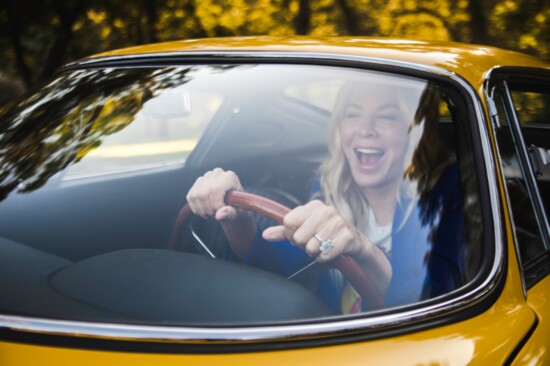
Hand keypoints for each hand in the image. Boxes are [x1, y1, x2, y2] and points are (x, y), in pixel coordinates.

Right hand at [186, 168, 255, 258]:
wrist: (232, 205)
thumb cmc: (237, 208)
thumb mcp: (237, 212)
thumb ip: (230, 213)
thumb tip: (219, 215)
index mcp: (229, 177)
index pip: (215, 190)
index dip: (216, 204)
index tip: (222, 211)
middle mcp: (217, 173)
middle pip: (204, 193)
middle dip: (208, 209)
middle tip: (215, 214)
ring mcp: (206, 176)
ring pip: (196, 195)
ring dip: (201, 210)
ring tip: (211, 214)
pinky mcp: (198, 183)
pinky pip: (191, 197)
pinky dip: (196, 208)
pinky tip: (204, 211)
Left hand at [263, 200, 390, 293]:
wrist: (355, 242)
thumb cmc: (325, 234)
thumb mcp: (305, 229)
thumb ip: (284, 231)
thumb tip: (265, 235)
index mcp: (314, 205)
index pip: (288, 222)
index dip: (291, 235)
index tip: (300, 236)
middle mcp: (326, 210)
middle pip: (298, 237)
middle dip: (303, 246)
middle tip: (313, 242)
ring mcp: (338, 223)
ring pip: (310, 248)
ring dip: (314, 253)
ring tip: (323, 247)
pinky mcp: (346, 237)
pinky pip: (323, 256)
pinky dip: (324, 259)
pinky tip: (331, 252)